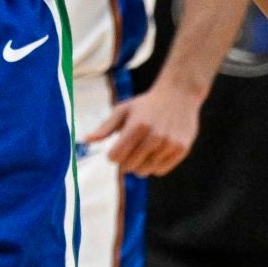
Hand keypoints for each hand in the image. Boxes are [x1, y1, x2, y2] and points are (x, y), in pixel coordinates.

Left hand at [85, 81, 201, 174]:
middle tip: (131, 149)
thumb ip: (105, 128)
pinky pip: (160, 171)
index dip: (113, 155)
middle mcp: (154, 136)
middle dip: (126, 161)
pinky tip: (156, 152)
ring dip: (140, 164)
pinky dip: (155, 166)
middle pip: (129, 166)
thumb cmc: (146, 104)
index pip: (116, 157)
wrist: (179, 94)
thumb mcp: (123, 110)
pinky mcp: (181, 149)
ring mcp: (169, 144)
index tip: (117, 149)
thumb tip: (85, 140)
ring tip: (144, 150)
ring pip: (145, 171)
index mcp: (136, 126)